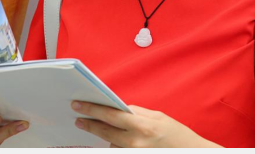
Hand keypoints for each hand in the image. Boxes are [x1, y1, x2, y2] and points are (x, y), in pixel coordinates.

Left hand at [71, 101, 216, 147]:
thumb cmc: (177, 135)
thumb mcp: (157, 117)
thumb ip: (136, 112)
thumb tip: (118, 108)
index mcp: (142, 125)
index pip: (110, 115)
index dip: (92, 109)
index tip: (79, 105)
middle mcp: (135, 142)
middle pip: (104, 131)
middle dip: (89, 124)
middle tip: (78, 119)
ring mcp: (134, 153)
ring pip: (110, 144)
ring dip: (106, 137)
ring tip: (100, 128)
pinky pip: (118, 152)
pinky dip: (116, 146)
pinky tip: (116, 141)